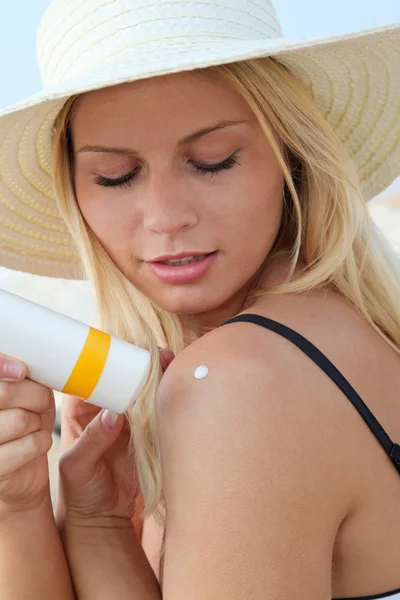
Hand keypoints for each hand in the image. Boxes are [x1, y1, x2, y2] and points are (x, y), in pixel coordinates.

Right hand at [0, 354, 54, 511]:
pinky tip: (36, 442)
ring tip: (35, 425)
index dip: (3, 366)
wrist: (20, 472)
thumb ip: (18, 376)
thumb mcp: (22, 394)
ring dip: (38, 422)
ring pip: (20, 419)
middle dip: (35, 395)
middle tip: (43, 403)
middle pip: (5, 393)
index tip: (21, 372)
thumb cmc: (21, 423)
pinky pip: (29, 445)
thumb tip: (19, 368)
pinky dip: (42, 442)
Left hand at [56, 349, 173, 527]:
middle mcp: (105, 407)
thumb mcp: (77, 467)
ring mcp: (128, 418)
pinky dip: (166, 399)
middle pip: (122, 377)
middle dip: (139, 365)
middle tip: (156, 356)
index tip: (126, 352)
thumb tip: (114, 415)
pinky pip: (157, 410)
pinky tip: (176, 388)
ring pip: (142, 390)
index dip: (108, 361)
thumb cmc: (80, 491)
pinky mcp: (146, 431)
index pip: (92, 376)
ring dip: (156, 378)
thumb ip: (93, 439)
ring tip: (170, 365)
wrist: (103, 517)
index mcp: (80, 408)